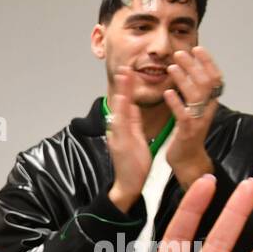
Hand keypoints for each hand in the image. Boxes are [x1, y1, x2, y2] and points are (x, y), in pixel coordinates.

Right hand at [106, 67, 151, 212]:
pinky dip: (121, 112)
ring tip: (123, 77)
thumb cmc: (134, 163)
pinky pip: (121, 125)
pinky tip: (123, 100)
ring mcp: (117, 136)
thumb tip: (132, 106)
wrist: (128, 184)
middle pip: (119, 104)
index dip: (127, 87)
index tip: (129, 71)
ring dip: (121, 93)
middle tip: (124, 67)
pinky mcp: (120, 143)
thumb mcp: (135, 138)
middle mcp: (117, 130)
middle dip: (122, 85)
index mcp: (122, 128)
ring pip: (119, 111)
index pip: (125, 103)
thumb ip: (133, 122)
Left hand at [163, 46, 222, 188]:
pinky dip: (176, 102)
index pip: (214, 76)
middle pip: (205, 81)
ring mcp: (199, 120)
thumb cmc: (187, 133)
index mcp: (210, 102)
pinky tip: (167, 93)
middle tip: (179, 53)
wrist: (187, 159)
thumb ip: (193, 92)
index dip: (207, 61)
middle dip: (193, 65)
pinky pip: (184, 114)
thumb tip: (189, 71)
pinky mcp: (188, 131)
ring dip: (184, 78)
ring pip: (196, 95)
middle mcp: (208, 109)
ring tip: (171, 67)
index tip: (197, 47)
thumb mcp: (194, 108)